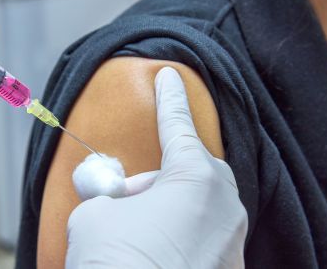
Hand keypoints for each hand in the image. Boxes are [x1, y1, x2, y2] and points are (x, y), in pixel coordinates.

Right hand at [66, 67, 247, 267]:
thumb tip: (115, 201)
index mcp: (196, 180)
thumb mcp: (95, 214)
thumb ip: (109, 195)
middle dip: (154, 179)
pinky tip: (149, 255)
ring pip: (193, 209)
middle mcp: (224, 208)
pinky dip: (174, 239)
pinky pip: (199, 238)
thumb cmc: (116, 261)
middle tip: (123, 197)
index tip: (170, 76)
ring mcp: (230, 243)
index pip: (179, 125)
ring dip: (162, 212)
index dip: (169, 99)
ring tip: (131, 235)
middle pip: (188, 173)